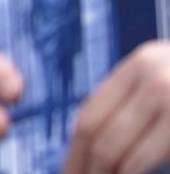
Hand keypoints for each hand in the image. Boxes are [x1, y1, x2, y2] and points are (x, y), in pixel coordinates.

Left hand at [62, 41, 169, 173]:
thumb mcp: (167, 82)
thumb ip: (132, 102)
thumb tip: (92, 145)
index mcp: (139, 65)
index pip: (90, 111)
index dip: (73, 149)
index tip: (68, 171)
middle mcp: (151, 77)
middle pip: (94, 130)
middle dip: (82, 167)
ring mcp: (169, 98)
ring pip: (113, 149)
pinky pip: (142, 158)